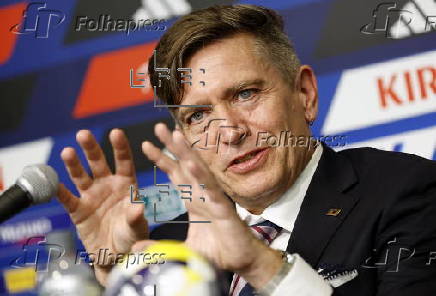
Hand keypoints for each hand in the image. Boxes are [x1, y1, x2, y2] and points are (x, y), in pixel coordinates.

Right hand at [57, 129, 147, 284]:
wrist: (115, 256)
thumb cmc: (131, 237)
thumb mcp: (137, 228)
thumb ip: (136, 217)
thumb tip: (138, 207)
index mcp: (126, 185)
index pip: (124, 162)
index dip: (120, 147)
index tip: (116, 132)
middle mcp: (108, 186)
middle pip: (98, 163)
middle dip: (91, 149)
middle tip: (83, 134)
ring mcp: (91, 196)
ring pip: (81, 176)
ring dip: (73, 164)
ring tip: (68, 152)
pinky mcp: (78, 210)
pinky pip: (67, 198)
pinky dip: (58, 190)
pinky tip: (51, 180)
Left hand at [141, 123, 282, 288]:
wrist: (241, 262)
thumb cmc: (215, 254)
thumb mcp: (181, 251)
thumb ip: (159, 249)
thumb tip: (136, 250)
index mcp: (192, 200)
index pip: (174, 175)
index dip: (161, 159)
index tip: (146, 144)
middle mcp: (201, 194)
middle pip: (184, 165)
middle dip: (171, 146)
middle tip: (158, 126)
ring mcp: (212, 198)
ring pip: (198, 170)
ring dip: (186, 152)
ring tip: (175, 134)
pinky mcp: (223, 207)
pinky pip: (211, 189)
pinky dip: (201, 176)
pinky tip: (191, 162)